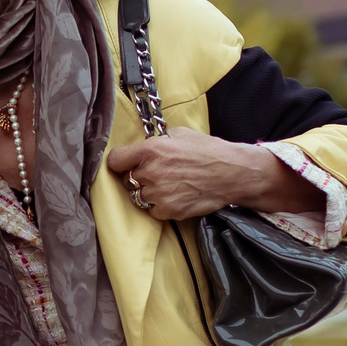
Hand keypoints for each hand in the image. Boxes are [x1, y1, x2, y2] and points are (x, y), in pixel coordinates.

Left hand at [105, 128, 319, 220]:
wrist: (232, 173)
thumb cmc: (208, 151)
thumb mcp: (179, 134)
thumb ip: (156, 141)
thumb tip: (142, 145)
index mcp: (150, 150)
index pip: (115, 160)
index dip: (121, 162)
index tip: (126, 163)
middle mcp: (150, 173)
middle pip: (127, 180)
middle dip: (138, 176)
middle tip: (156, 173)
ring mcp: (158, 194)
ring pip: (138, 197)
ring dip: (148, 192)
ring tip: (168, 185)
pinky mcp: (168, 211)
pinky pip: (152, 210)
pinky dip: (160, 206)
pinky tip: (175, 196)